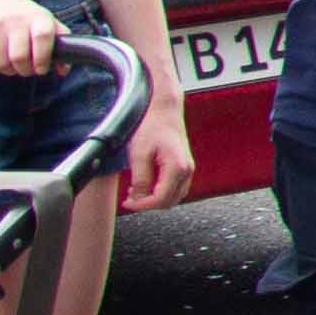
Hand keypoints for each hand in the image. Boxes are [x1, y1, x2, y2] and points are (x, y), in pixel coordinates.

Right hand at [0, 0, 61, 77]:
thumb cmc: (27, 18)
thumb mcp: (47, 22)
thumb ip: (60, 44)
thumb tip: (63, 71)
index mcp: (38, 17)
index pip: (42, 37)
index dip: (42, 58)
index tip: (41, 69)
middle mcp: (16, 19)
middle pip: (19, 56)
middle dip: (25, 70)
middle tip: (27, 70)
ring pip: (1, 62)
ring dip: (8, 71)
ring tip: (13, 65)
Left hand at [123, 96, 195, 212]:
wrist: (164, 109)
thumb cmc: (152, 126)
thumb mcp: (139, 154)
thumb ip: (140, 179)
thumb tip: (138, 198)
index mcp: (178, 168)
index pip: (160, 199)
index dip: (142, 205)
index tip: (127, 203)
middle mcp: (187, 170)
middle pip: (170, 201)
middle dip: (148, 204)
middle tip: (130, 199)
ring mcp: (188, 168)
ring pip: (174, 196)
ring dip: (156, 199)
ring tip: (137, 192)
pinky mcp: (184, 166)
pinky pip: (176, 187)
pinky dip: (162, 191)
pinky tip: (147, 185)